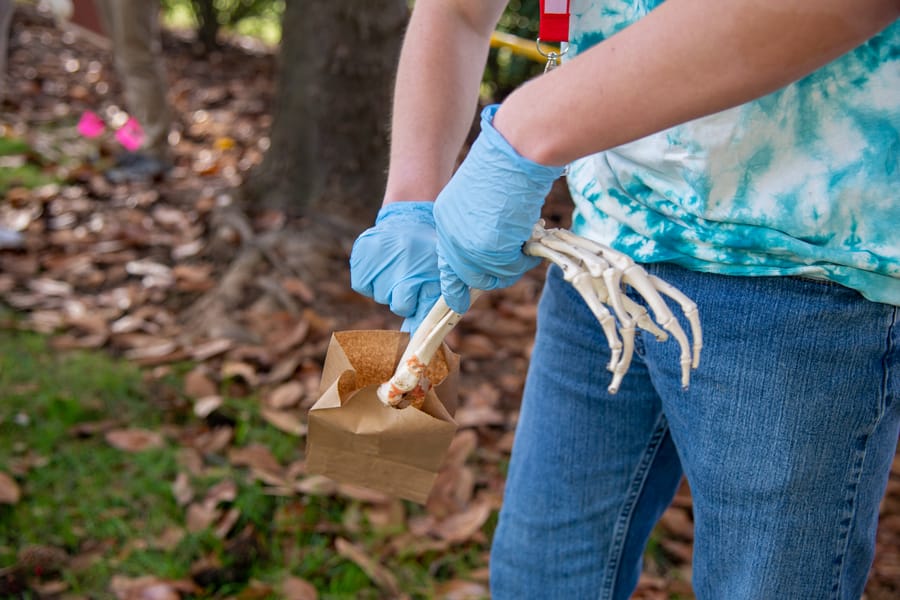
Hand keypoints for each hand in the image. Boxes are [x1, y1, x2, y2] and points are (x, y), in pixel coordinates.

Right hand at [350, 201, 440, 333]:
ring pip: (377, 295)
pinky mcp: (360, 253)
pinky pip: (362, 285)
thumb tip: (415, 333)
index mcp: (419, 267)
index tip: (416, 295)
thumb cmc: (428, 255)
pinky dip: (371, 282)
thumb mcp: (437, 276)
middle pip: (391, 303)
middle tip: (408, 279)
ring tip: (397, 268)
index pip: (404, 306)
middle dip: (401, 297)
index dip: (411, 304)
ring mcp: (375, 256)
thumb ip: (430, 304)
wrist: (409, 220)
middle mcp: (396, 261)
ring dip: (387, 289)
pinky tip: (382, 268)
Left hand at [433, 105, 564, 312]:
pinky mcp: (488, 249)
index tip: (458, 300)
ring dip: (513, 264)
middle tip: (516, 261)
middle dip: (494, 275)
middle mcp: (450, 233)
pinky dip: (524, 258)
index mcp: (444, 217)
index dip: (455, 282)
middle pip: (468, 275)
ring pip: (491, 275)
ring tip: (527, 241)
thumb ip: (480, 224)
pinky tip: (530, 236)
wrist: (515, 151)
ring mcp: (467, 244)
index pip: (447, 261)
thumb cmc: (505, 165)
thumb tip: (495, 254)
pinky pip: (510, 268)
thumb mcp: (482, 195)